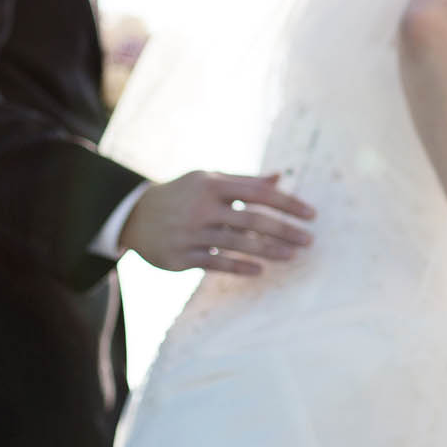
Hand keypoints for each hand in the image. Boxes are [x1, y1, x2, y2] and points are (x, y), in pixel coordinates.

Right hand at [119, 172, 315, 274]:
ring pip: (239, 244)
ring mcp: (192, 233)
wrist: (135, 216)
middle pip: (253, 220)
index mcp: (212, 184)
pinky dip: (241, 267)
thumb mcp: (209, 179)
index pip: (259, 193)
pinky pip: (218, 263)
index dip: (288, 203)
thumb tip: (279, 177)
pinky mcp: (182, 257)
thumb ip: (245, 181)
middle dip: (285, 230)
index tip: (311, 215)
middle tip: (309, 240)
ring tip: (293, 255)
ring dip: (271, 251)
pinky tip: (261, 270)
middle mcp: (202, 207)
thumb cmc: (183, 194)